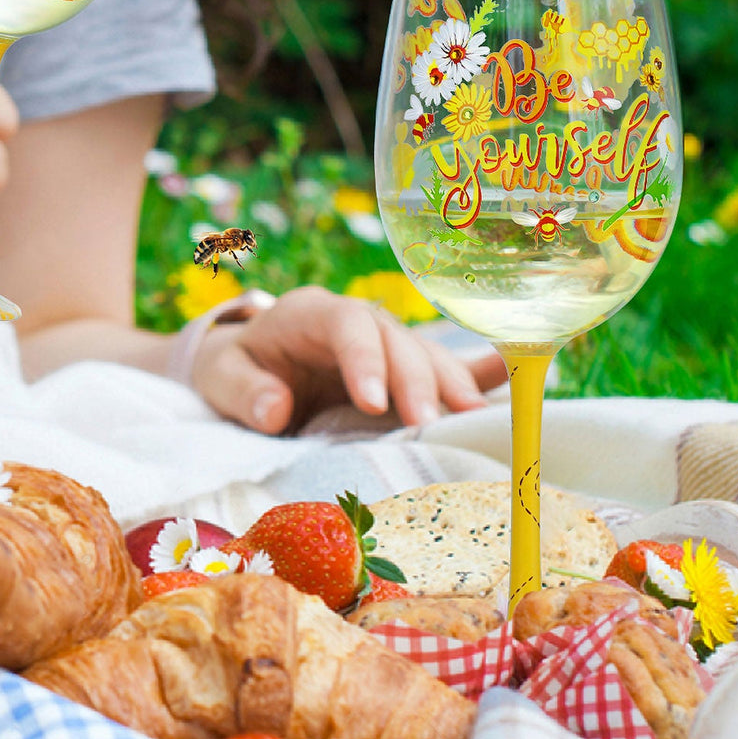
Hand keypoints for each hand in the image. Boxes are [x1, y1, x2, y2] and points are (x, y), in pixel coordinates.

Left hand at [189, 285, 506, 433]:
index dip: (366, 358)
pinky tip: (519, 384)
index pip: (347, 324)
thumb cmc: (234, 368)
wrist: (249, 365)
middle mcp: (358, 323)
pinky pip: (448, 369)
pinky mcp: (404, 372)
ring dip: (454, 387)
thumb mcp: (218, 377)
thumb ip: (242, 390)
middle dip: (417, 380)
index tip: (374, 403)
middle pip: (398, 340)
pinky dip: (480, 377)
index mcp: (311, 314)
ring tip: (475, 421)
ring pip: (429, 356)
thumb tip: (274, 409)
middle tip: (430, 424)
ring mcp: (388, 345)